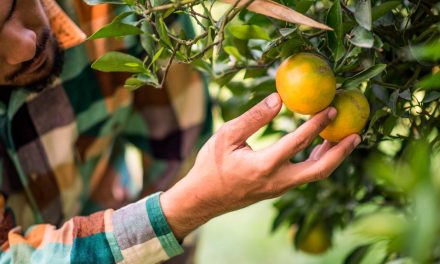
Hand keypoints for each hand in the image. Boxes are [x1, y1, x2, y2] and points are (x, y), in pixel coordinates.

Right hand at [160, 93, 360, 239]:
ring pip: (314, 175)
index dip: (317, 124)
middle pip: (320, 169)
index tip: (332, 108)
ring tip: (345, 138)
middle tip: (357, 133)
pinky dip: (317, 162)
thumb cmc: (210, 165)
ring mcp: (279, 188)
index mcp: (264, 166)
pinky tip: (320, 149)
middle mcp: (277, 181)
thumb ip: (254, 118)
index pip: (298, 142)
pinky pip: (304, 176)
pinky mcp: (277, 190)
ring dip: (332, 157)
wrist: (202, 199)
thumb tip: (280, 98)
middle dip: (341, 151)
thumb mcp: (226, 136)